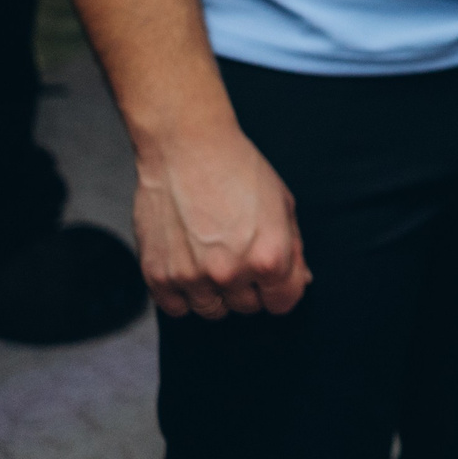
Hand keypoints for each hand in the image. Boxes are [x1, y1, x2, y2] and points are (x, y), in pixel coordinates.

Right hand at [132, 121, 310, 317]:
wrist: (186, 147)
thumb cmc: (238, 170)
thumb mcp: (283, 205)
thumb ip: (294, 249)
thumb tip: (299, 281)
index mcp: (269, 258)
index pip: (283, 303)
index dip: (281, 289)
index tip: (272, 277)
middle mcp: (231, 274)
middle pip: (248, 307)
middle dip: (249, 286)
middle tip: (238, 253)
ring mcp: (191, 278)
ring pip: (213, 311)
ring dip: (216, 292)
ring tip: (213, 256)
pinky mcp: (158, 276)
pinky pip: (176, 308)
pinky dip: (184, 294)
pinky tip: (189, 266)